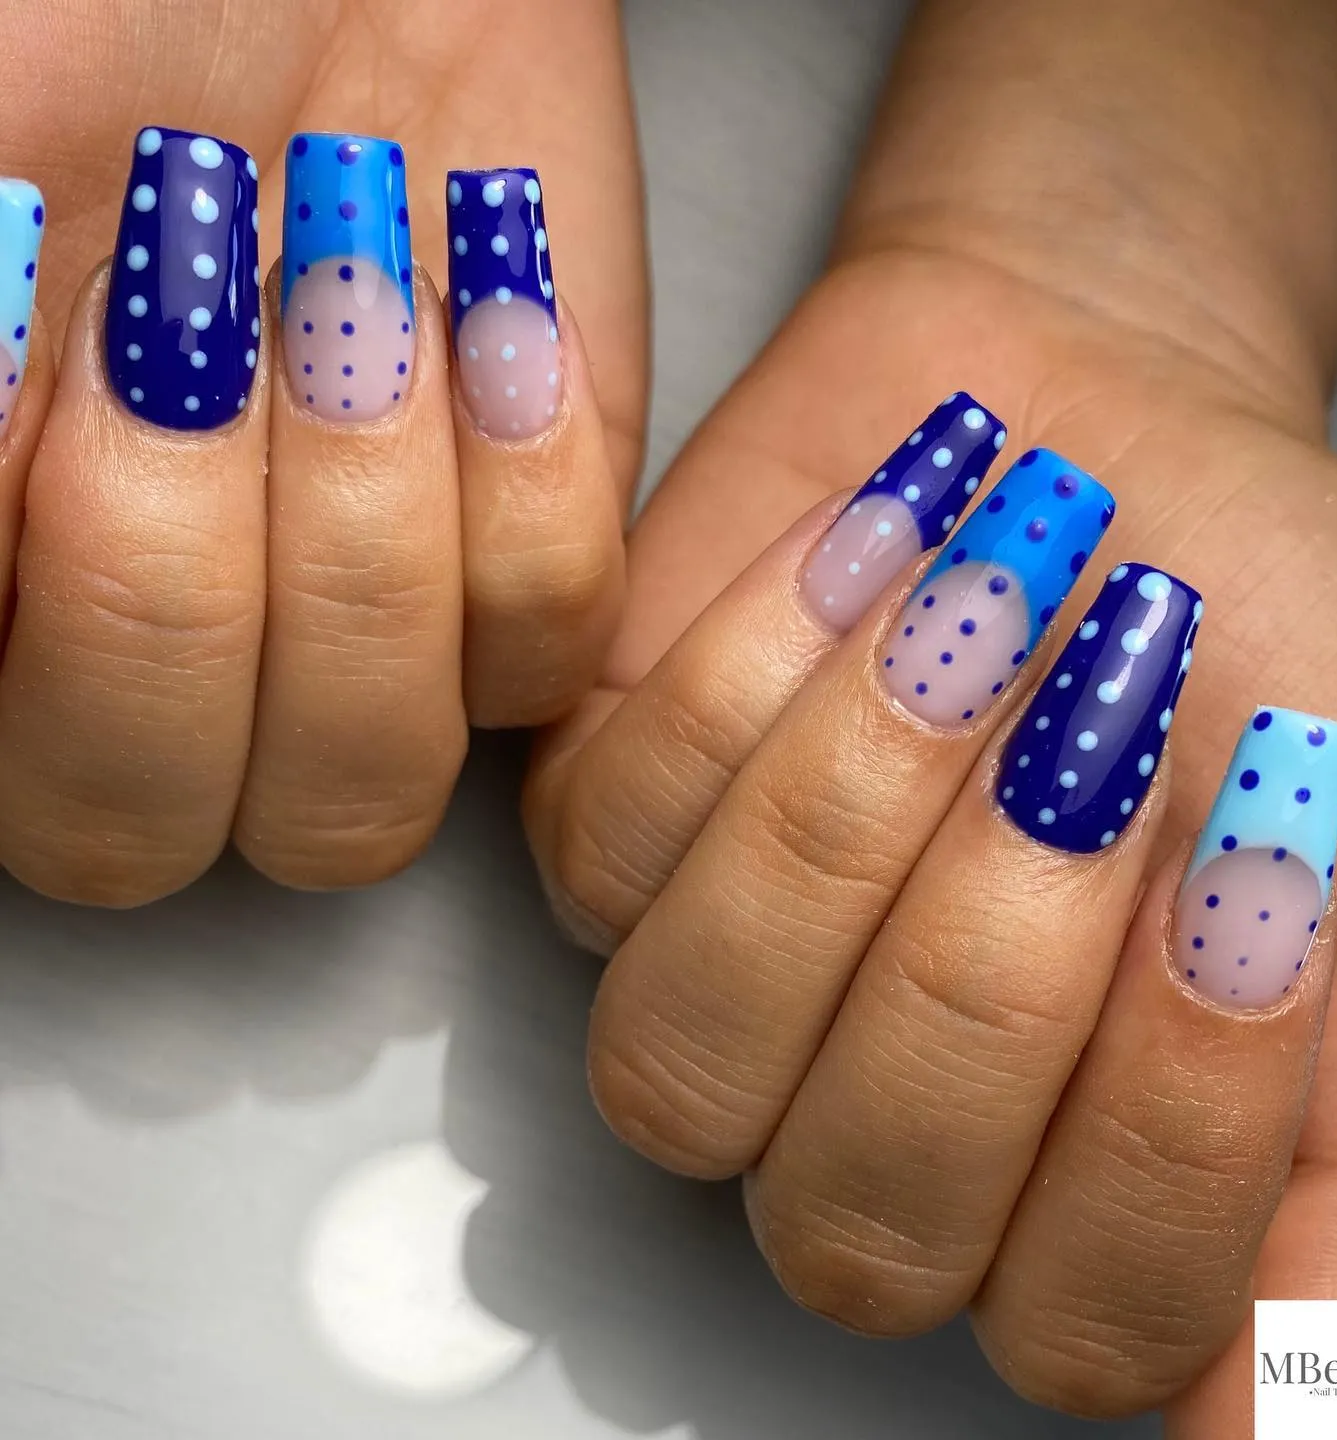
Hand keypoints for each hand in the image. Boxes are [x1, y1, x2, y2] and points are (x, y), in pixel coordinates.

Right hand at [0, 0, 644, 902]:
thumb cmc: (92, 41)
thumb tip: (0, 496)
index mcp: (19, 625)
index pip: (44, 793)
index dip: (54, 598)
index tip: (50, 333)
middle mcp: (186, 678)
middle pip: (167, 829)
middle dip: (178, 591)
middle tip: (190, 330)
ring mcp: (372, 649)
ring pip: (370, 783)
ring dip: (358, 537)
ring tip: (345, 287)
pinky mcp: (529, 572)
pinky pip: (548, 651)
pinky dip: (523, 487)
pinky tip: (487, 313)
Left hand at [526, 0, 1336, 1427]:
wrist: (1106, 416)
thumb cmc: (1260, 632)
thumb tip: (1274, 1417)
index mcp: (1063, 1174)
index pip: (1081, 1319)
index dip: (1169, 1128)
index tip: (1255, 877)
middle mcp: (859, 1116)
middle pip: (855, 1219)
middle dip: (992, 966)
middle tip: (1104, 742)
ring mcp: (708, 980)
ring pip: (683, 1053)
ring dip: (846, 826)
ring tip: (982, 621)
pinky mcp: (596, 826)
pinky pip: (606, 833)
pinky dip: (747, 677)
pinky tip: (870, 557)